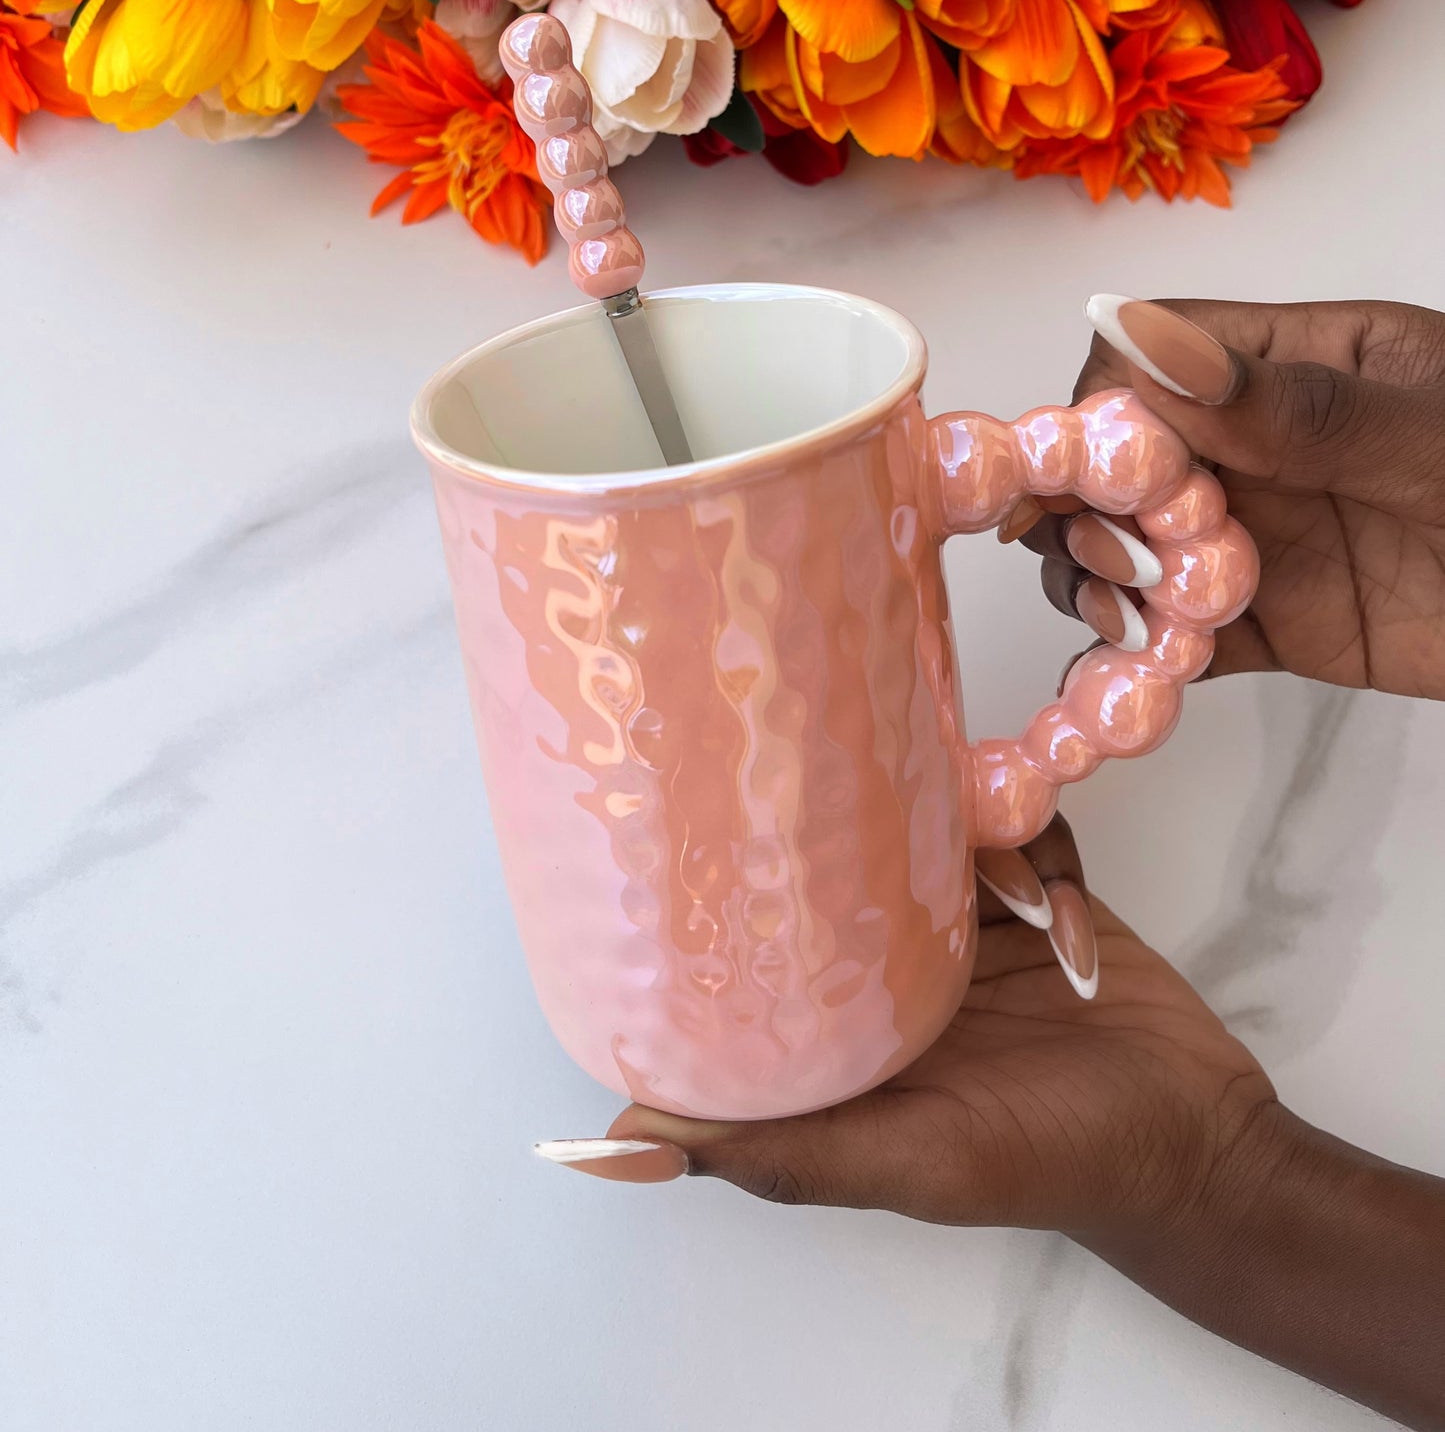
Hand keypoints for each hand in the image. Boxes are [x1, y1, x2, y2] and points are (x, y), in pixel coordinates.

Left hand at [543, 819, 1444, 1430]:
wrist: (1200, 1146)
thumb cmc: (1048, 1166)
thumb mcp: (905, 1164)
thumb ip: (779, 1151)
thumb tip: (618, 1143)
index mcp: (844, 1022)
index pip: (765, 938)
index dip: (727, 884)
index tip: (702, 825)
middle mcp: (896, 963)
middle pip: (847, 855)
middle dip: (849, 813)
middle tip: (844, 771)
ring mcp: (969, 924)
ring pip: (935, 825)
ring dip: (965, 834)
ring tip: (1002, 883)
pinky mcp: (1043, 896)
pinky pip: (1024, 831)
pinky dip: (1045, 858)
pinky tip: (1065, 918)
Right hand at [1019, 297, 1444, 699]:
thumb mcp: (1433, 439)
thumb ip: (1296, 405)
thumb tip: (1144, 339)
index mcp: (1295, 364)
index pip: (1146, 359)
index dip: (1105, 417)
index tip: (1123, 481)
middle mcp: (1259, 446)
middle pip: (1115, 461)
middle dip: (1090, 512)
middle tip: (1134, 568)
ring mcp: (1261, 538)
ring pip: (1127, 549)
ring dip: (1105, 587)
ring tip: (1143, 625)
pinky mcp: (1275, 628)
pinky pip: (1179, 636)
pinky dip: (1145, 658)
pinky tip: (1151, 674)